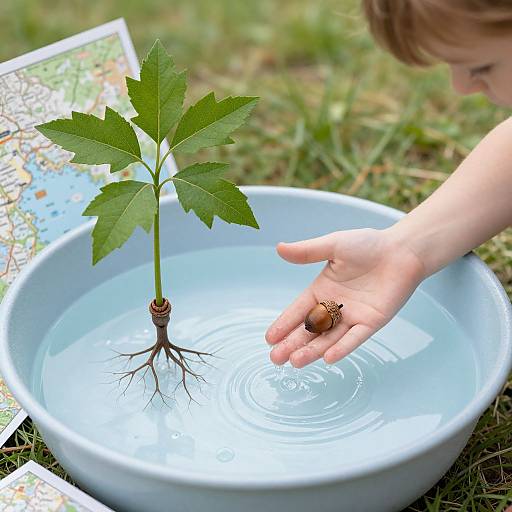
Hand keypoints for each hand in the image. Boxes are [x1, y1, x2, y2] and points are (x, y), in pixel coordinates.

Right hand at [265, 228, 426, 366]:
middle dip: (292, 344)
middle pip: (310, 330)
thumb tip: (279, 248)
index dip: (284, 324)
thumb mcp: (333, 245)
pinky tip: (327, 358)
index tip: (269, 338)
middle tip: (276, 359)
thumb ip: (307, 252)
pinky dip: (342, 348)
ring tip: (294, 362)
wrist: (401, 250)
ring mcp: (353, 316)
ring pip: (329, 338)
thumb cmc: (368, 244)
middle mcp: (334, 307)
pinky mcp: (372, 322)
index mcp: (322, 289)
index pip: (298, 310)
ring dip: (312, 351)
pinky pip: (354, 338)